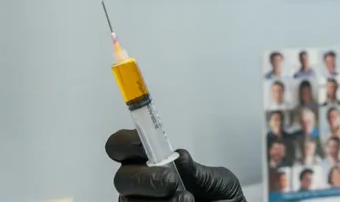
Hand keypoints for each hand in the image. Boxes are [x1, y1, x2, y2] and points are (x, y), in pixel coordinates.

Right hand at [106, 129, 245, 201]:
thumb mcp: (214, 178)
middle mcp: (140, 184)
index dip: (125, 142)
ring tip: (186, 200)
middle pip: (121, 179)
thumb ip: (196, 169)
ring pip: (129, 201)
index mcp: (151, 162)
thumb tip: (178, 157)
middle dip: (146, 178)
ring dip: (161, 201)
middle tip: (172, 181)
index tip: (142, 144)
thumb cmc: (219, 195)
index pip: (120, 147)